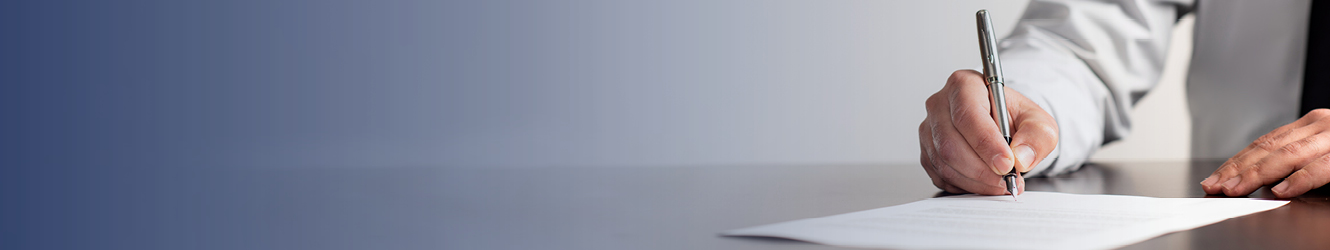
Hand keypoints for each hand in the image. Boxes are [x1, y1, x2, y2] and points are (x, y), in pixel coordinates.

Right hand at [918, 70, 1058, 194]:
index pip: (968, 115)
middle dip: (981, 169)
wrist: (1002, 128)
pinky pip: (939, 175)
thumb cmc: (1014, 119)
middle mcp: (939, 104)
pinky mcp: (926, 152)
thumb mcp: (1038, 122)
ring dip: (974, 181)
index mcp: (965, 85)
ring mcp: (929, 129)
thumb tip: (1021, 157)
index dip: (986, 143)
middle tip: (1006, 181)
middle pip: (950, 142)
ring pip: (943, 162)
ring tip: (1000, 184)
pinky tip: (983, 183)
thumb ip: (1038, 136)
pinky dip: (964, 186)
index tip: (1007, 164)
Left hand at [1201, 109, 1329, 197]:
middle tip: (1214, 186)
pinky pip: (1322, 166)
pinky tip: (1281, 191)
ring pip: (1288, 154)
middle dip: (1237, 169)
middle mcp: (1319, 127)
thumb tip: (1264, 181)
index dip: (1236, 162)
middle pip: (1269, 148)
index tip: (1214, 178)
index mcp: (1310, 126)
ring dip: (1257, 174)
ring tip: (1235, 189)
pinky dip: (1300, 178)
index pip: (1264, 144)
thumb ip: (1296, 161)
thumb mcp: (1323, 149)